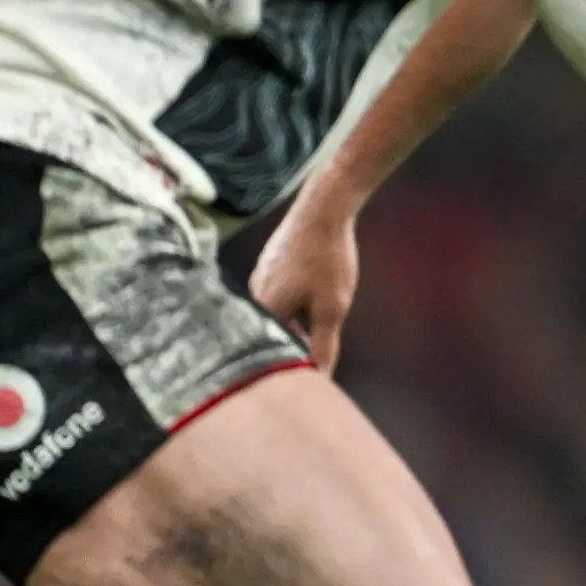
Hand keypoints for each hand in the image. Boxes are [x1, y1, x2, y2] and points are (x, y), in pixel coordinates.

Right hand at [251, 201, 360, 374]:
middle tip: (325, 344)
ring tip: (325, 313)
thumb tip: (319, 377)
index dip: (297, 363)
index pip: (276, 351)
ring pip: (281, 312)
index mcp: (263, 309)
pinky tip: (319, 292)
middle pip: (276, 332)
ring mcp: (260, 276)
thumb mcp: (332, 309)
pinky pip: (282, 293)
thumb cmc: (328, 259)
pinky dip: (300, 300)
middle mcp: (253, 294)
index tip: (315, 373)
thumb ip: (323, 346)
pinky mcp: (270, 264)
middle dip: (300, 341)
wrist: (325, 208)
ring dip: (302, 320)